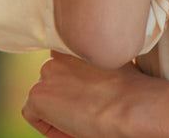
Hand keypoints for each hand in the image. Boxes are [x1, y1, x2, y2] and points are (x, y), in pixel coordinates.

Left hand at [22, 51, 151, 137]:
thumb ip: (98, 62)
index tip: (92, 99)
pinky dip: (49, 127)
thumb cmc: (134, 89)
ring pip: (43, 98)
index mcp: (78, 40)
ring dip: (58, 112)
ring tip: (82, 123)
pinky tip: (73, 130)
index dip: (76, 86)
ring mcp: (47, 71)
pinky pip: (33, 115)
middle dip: (66, 99)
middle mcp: (59, 51)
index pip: (66, 65)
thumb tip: (96, 79)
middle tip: (87, 113)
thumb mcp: (116, 63)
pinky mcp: (38, 94)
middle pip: (53, 81)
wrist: (131, 105)